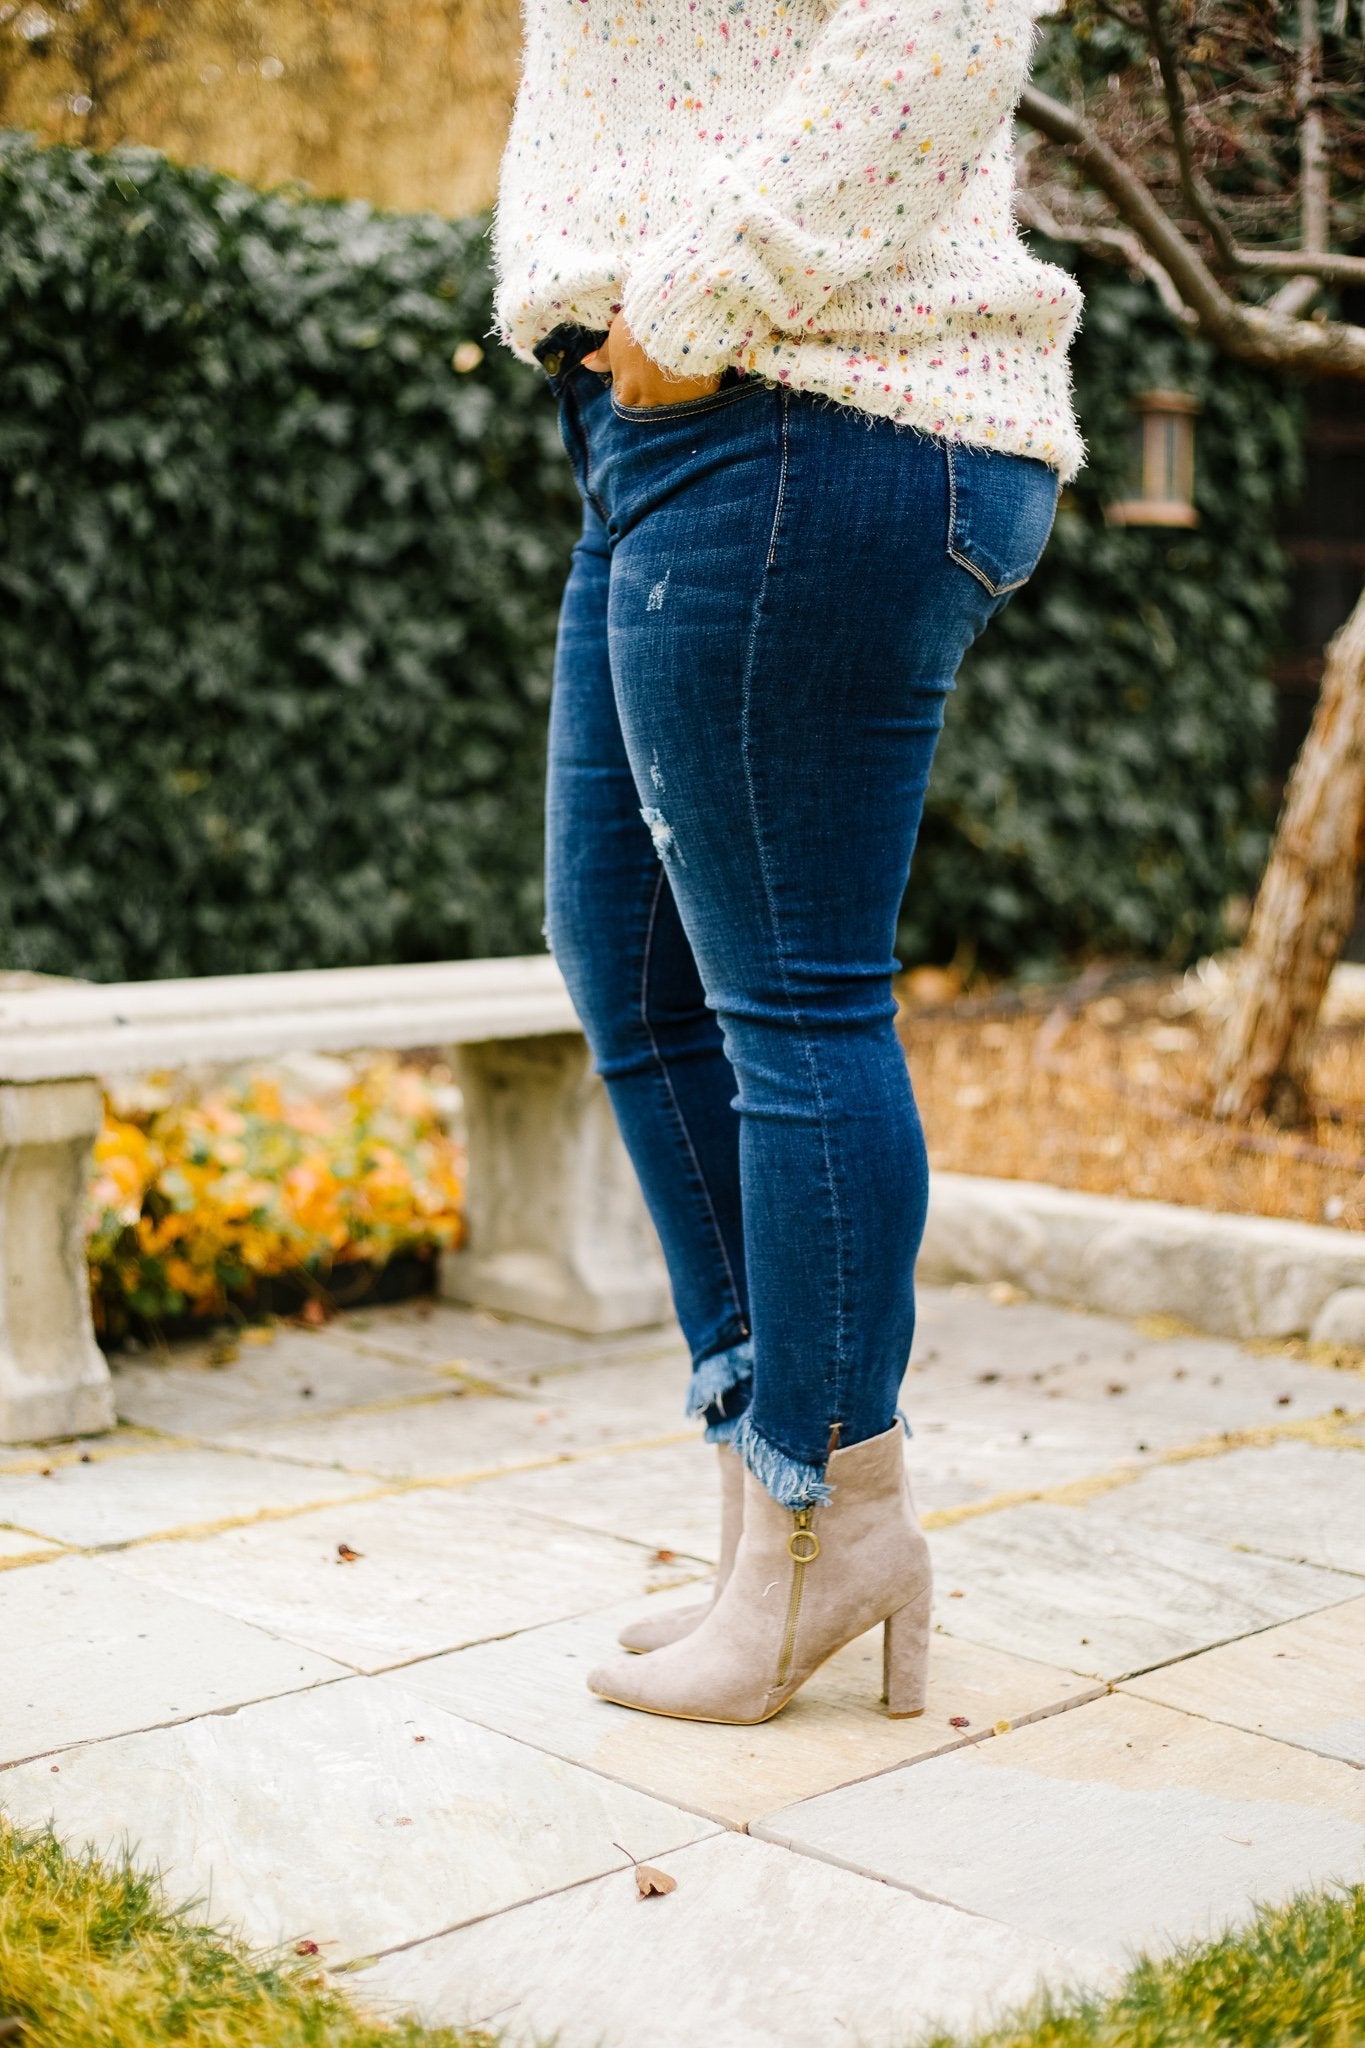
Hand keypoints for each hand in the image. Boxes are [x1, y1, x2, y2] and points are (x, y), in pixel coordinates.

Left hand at [583, 313, 720, 407]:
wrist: (680, 312)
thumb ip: (605, 356)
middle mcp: (650, 402)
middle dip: (652, 394)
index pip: (625, 400)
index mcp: (627, 391)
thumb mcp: (619, 334)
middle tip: (660, 371)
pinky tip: (698, 372)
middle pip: (648, 406)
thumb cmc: (643, 320)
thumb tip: (587, 365)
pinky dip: (698, 389)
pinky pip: (698, 398)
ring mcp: (676, 403)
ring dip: (675, 394)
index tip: (641, 370)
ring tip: (680, 371)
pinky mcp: (701, 396)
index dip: (633, 385)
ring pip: (673, 406)